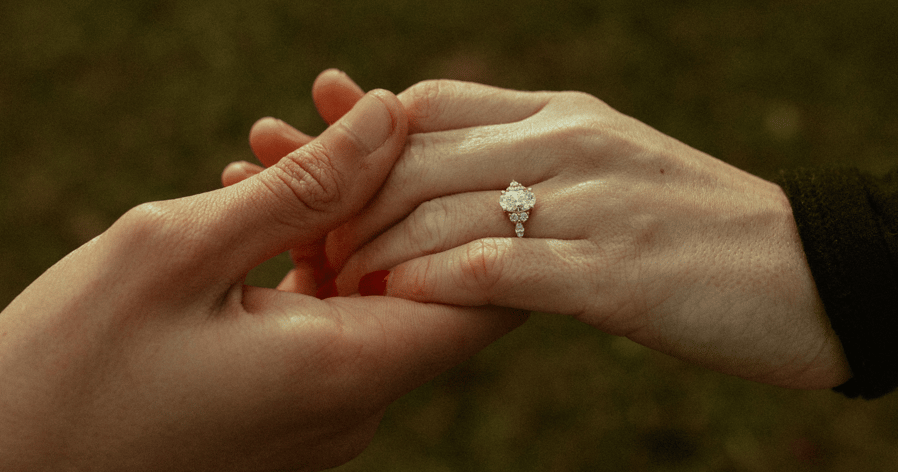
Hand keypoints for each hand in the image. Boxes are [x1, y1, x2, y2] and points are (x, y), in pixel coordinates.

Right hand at [0, 88, 524, 470]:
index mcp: (349, 371)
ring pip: (362, 292)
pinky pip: (320, 320)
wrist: (2, 463)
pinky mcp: (288, 405)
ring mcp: (323, 409)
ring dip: (327, 214)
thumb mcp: (181, 249)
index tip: (431, 140)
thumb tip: (387, 119)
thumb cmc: (71, 365)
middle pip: (415, 278)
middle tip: (323, 109)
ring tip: (267, 146)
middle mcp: (355, 402)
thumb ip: (305, 186)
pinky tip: (250, 205)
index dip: (479, 211)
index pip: (485, 297)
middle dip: (379, 184)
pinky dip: (298, 258)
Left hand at [249, 76, 851, 389]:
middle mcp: (569, 142)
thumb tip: (445, 171)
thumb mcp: (607, 167)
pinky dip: (433, 282)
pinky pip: (496, 267)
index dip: (359, 139)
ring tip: (332, 281)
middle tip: (298, 239)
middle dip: (344, 199)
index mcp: (561, 114)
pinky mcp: (614, 271)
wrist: (804, 273)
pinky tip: (393, 300)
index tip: (309, 170)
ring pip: (444, 212)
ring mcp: (592, 202)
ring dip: (374, 249)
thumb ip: (529, 158)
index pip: (430, 105)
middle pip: (418, 157)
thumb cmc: (691, 228)